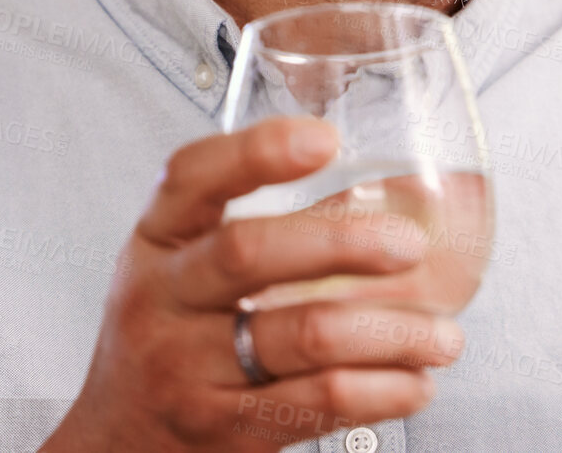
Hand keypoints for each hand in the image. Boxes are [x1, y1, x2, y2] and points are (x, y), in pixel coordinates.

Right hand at [42, 117, 464, 451]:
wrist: (117, 439)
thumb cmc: (166, 330)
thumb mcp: (183, 264)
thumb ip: (259, 224)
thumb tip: (380, 191)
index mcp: (159, 240)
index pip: (193, 178)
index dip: (256, 152)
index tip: (323, 138)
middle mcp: (164, 299)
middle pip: (250, 253)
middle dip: (343, 243)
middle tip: (410, 245)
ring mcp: (190, 368)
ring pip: (303, 337)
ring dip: (392, 334)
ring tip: (444, 335)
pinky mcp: (226, 429)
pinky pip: (316, 404)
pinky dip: (382, 392)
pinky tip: (415, 382)